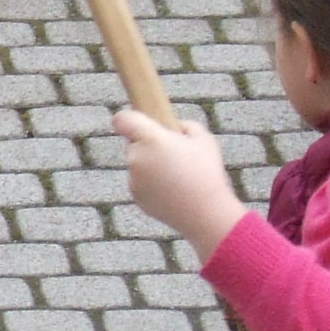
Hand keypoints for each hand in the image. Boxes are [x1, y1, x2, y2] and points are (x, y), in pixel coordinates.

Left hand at [113, 108, 244, 253]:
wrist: (204, 212)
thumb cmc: (206, 172)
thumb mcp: (203, 139)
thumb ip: (185, 126)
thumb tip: (175, 127)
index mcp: (150, 138)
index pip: (122, 119)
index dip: (129, 118)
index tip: (140, 121)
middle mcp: (136, 157)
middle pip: (134, 143)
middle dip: (149, 144)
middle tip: (174, 153)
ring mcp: (133, 178)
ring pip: (138, 164)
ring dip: (151, 165)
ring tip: (178, 175)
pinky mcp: (136, 196)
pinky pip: (140, 182)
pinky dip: (152, 183)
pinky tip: (174, 189)